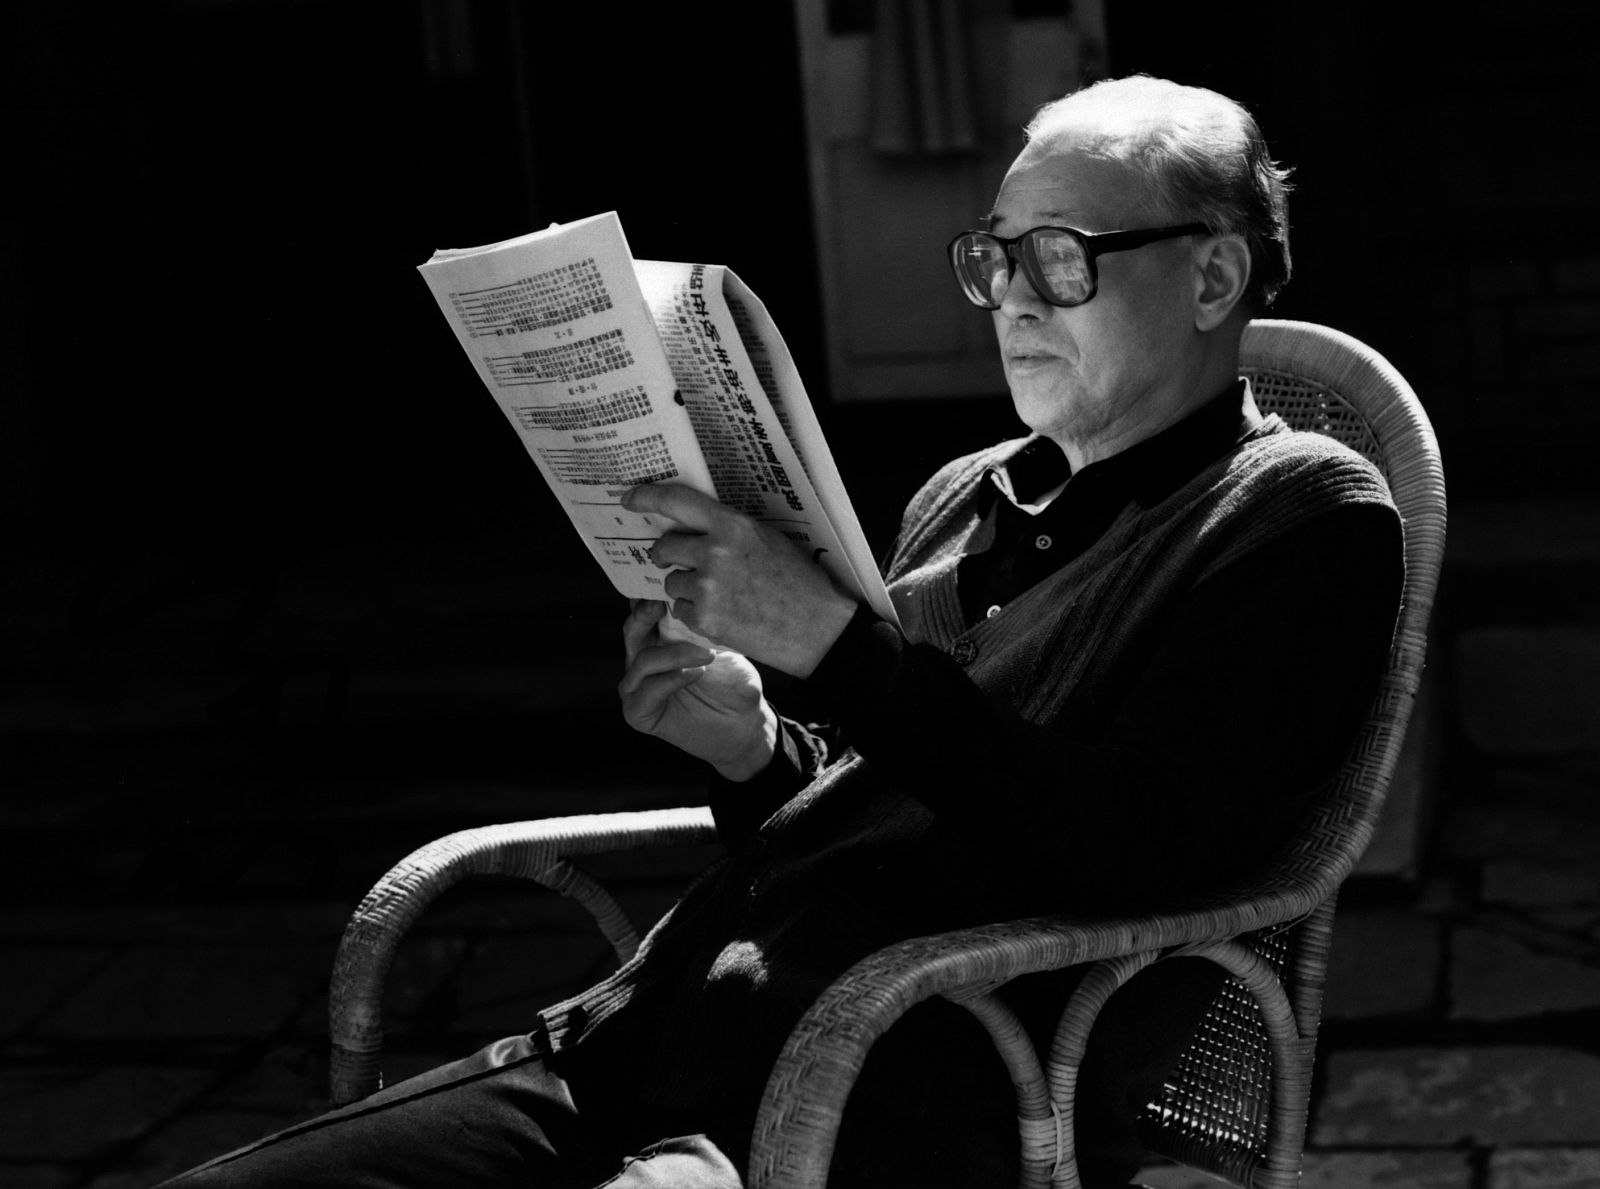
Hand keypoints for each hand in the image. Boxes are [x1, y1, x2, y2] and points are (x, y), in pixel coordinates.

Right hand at [618, 599, 776, 780]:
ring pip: (641, 660)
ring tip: (705, 654)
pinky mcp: (637, 713)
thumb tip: (695, 593)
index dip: (647, 592)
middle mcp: (640, 658)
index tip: (661, 574)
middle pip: (632, 629)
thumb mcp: (722, 645)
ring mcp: (636, 686)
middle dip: (645, 614)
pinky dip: (672, 680)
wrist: (744, 725)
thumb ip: (701, 623)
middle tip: (662, 603)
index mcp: (656, 638)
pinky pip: (646, 691)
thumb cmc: (733, 681)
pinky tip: (696, 674)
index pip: (643, 610)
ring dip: (675, 654)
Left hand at [622, 484, 856, 675]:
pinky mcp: (705, 619)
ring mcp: (707, 588)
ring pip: (671, 583)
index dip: (647, 497)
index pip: (677, 502)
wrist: (816, 627)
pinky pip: (681, 611)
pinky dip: (695, 614)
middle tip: (676, 561)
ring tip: (721, 596)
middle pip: (664, 547)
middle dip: (665, 555)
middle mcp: (714, 553)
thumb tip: (691, 527)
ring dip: (685, 589)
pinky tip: (724, 615)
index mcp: (733, 526)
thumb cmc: (797, 581)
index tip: (629, 499)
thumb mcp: (766, 539)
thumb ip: (728, 530)